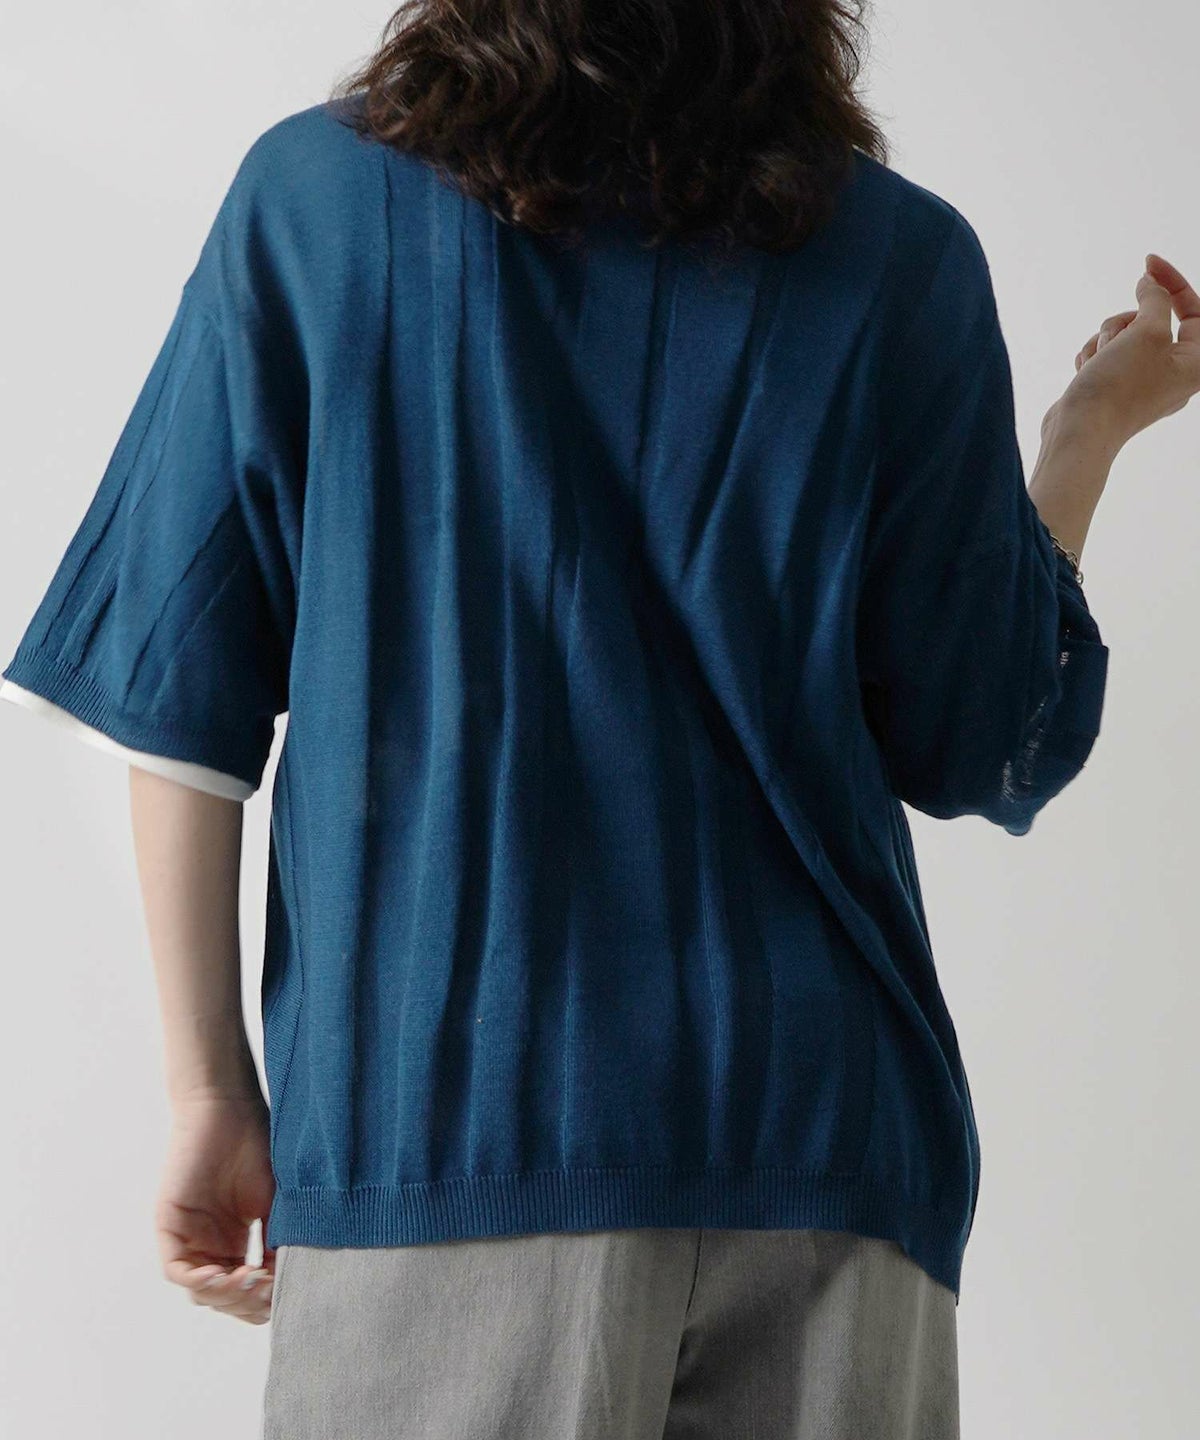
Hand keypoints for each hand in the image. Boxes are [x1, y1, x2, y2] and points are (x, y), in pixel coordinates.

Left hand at [155, 1090, 276, 1325]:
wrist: (230, 1108)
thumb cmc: (257, 1145)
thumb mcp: (277, 1203)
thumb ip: (279, 1242)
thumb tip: (287, 1284)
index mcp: (235, 1242)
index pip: (246, 1291)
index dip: (264, 1298)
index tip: (283, 1287)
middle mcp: (211, 1245)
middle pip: (224, 1299)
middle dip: (246, 1302)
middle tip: (267, 1288)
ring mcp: (189, 1238)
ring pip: (200, 1292)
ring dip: (226, 1295)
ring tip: (250, 1279)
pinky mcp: (170, 1227)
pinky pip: (177, 1271)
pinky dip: (200, 1281)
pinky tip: (225, 1273)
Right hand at [1050, 253, 1199, 451]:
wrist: (1079, 433)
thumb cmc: (1119, 388)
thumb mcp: (1146, 331)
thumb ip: (1154, 299)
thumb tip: (1149, 283)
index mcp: (1196, 364)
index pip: (1194, 309)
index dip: (1171, 282)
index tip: (1147, 264)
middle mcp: (1174, 375)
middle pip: (1153, 321)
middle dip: (1127, 321)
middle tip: (1116, 338)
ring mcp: (1142, 383)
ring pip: (1125, 335)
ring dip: (1106, 338)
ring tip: (1098, 360)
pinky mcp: (1115, 389)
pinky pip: (1107, 355)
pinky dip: (1094, 355)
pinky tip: (1086, 372)